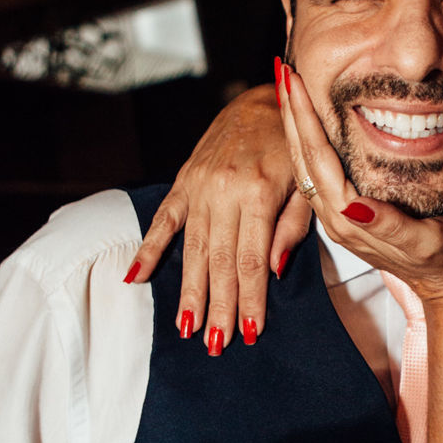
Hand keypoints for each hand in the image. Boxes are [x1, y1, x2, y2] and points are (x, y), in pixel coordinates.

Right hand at [126, 81, 310, 349]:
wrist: (264, 98)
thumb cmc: (294, 145)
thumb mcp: (308, 181)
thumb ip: (292, 225)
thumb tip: (272, 270)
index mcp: (258, 193)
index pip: (252, 260)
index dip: (250, 299)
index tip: (249, 333)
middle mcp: (223, 191)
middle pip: (219, 262)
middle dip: (218, 306)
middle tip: (215, 344)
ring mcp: (199, 186)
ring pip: (192, 248)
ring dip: (188, 291)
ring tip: (185, 328)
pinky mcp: (184, 180)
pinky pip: (163, 219)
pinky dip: (149, 248)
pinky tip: (135, 277)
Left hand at [280, 63, 442, 301]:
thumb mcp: (424, 241)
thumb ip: (388, 225)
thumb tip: (354, 206)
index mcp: (349, 219)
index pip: (317, 159)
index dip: (305, 119)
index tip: (294, 82)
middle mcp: (336, 217)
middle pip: (302, 158)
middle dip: (291, 114)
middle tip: (282, 71)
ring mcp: (338, 215)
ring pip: (305, 164)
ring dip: (294, 125)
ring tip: (287, 89)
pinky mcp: (346, 212)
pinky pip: (318, 172)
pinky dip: (308, 141)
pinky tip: (309, 122)